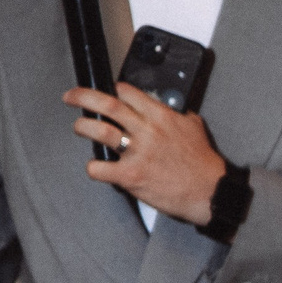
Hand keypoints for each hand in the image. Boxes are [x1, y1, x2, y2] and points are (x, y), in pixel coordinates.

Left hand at [63, 83, 228, 225]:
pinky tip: (97, 166)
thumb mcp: (194, 127)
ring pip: (98, 130)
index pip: (127, 92)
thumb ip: (175, 114)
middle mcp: (147, 131)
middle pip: (106, 104)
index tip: (109, 93)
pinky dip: (93, 167)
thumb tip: (164, 107)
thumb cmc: (203, 164)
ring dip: (82, 127)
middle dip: (82, 97)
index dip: (114, 90)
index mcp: (161, 116)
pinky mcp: (131, 175)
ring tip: (80, 127)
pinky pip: (99, 168)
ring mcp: (137, 153)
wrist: (210, 192)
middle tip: (71, 97)